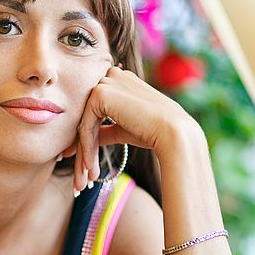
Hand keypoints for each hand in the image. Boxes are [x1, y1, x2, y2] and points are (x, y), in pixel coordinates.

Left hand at [63, 66, 195, 191]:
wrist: (173, 133)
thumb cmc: (153, 132)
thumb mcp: (123, 129)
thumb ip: (105, 130)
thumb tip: (86, 139)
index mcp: (120, 80)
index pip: (95, 110)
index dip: (87, 137)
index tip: (84, 163)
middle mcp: (112, 76)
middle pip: (87, 116)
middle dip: (83, 147)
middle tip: (81, 176)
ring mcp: (106, 83)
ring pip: (85, 123)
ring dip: (84, 152)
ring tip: (86, 178)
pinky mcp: (100, 94)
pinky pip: (86, 126)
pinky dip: (87, 148)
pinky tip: (90, 167)